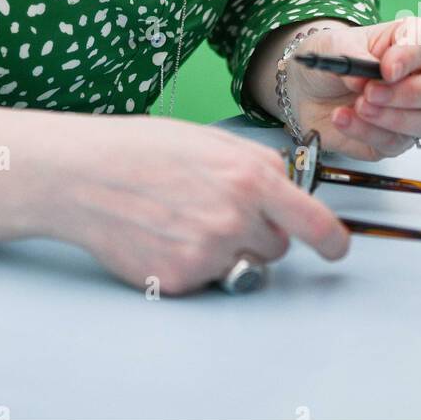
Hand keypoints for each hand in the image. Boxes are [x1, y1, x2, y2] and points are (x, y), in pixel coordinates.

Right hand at [47, 114, 350, 295]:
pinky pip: (207, 280)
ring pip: (242, 264)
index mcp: (249, 177)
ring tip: (183, 220)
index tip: (336, 247)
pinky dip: (191, 264)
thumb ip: (256, 164)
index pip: (315, 223)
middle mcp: (235, 218)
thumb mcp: (210, 139)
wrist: (84, 175)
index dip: (332, 240)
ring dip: (225, 250)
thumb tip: (287, 186)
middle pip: (277, 246)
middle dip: (257, 232)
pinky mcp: (182, 280)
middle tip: (214, 209)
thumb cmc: (141, 150)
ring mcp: (208, 253)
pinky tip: (163, 236)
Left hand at [285, 17, 420, 160]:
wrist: (308, 91)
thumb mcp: (333, 45)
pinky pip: (396, 143)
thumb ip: (352, 56)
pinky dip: (367, 132)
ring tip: (357, 106)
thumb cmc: (330, 60)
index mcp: (412, 42)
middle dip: (408, 94)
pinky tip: (344, 118)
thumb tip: (364, 79)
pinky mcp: (397, 139)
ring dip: (391, 118)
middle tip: (371, 92)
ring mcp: (414, 111)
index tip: (386, 69)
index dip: (412, 56)